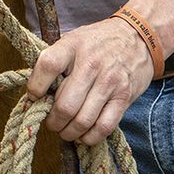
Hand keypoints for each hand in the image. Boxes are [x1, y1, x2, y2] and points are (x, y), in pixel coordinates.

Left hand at [25, 16, 154, 144]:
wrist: (138, 36)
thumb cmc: (99, 41)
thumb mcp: (73, 39)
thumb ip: (55, 60)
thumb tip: (36, 91)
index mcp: (73, 45)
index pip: (48, 66)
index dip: (36, 86)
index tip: (34, 97)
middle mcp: (91, 64)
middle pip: (65, 105)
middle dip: (53, 121)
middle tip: (51, 122)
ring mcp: (110, 82)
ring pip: (83, 120)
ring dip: (69, 132)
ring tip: (65, 130)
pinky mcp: (124, 97)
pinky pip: (104, 127)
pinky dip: (89, 137)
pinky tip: (83, 134)